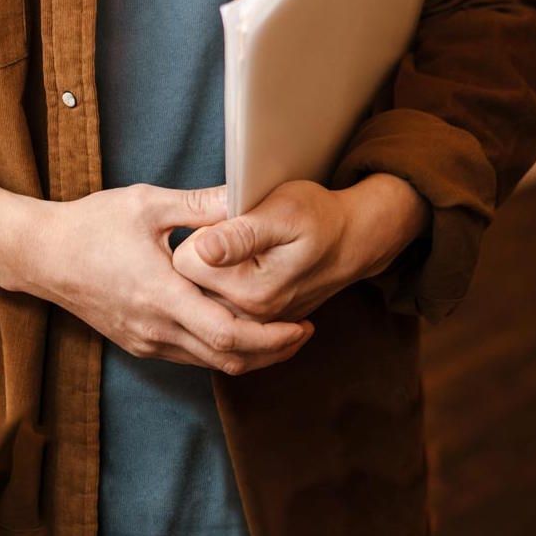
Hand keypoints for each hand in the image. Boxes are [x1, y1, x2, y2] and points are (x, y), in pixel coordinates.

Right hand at [22, 182, 314, 375]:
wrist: (42, 256)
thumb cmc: (92, 225)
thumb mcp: (147, 204)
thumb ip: (199, 204)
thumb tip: (246, 193)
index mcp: (162, 294)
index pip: (229, 335)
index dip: (271, 337)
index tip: (301, 325)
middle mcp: (156, 328)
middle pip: (228, 360)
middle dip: (272, 350)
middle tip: (304, 331)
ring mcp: (146, 341)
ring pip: (210, 364)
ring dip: (249, 353)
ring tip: (280, 330)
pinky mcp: (138, 343)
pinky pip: (189, 356)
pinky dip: (220, 349)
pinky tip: (235, 325)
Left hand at [169, 176, 426, 321]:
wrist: (350, 242)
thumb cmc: (317, 218)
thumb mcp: (282, 211)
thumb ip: (240, 234)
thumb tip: (203, 249)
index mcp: (249, 289)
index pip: (184, 262)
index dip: (198, 233)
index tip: (225, 221)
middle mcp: (248, 316)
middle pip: (188, 283)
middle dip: (201, 257)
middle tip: (235, 235)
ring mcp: (252, 324)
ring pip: (199, 296)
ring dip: (210, 274)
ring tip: (242, 252)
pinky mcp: (255, 324)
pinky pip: (215, 306)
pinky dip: (219, 287)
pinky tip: (241, 269)